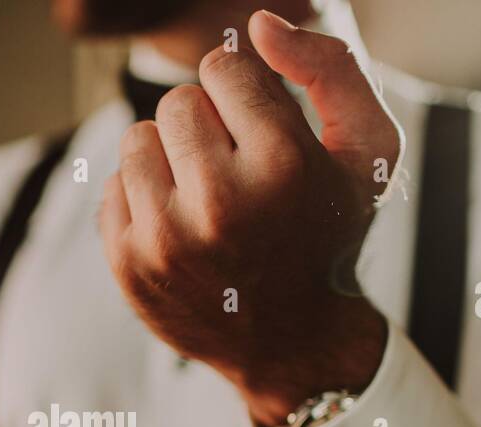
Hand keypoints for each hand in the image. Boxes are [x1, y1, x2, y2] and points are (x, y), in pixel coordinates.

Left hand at [99, 9, 401, 426]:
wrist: (293, 341)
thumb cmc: (329, 232)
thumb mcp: (367, 150)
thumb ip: (331, 67)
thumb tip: (257, 27)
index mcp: (283, 166)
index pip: (223, 66)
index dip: (242, 93)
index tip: (257, 129)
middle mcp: (221, 204)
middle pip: (177, 100)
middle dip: (206, 125)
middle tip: (235, 171)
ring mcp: (167, 239)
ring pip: (137, 139)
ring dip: (170, 160)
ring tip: (206, 199)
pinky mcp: (130, 264)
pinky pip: (112, 187)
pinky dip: (143, 201)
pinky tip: (182, 230)